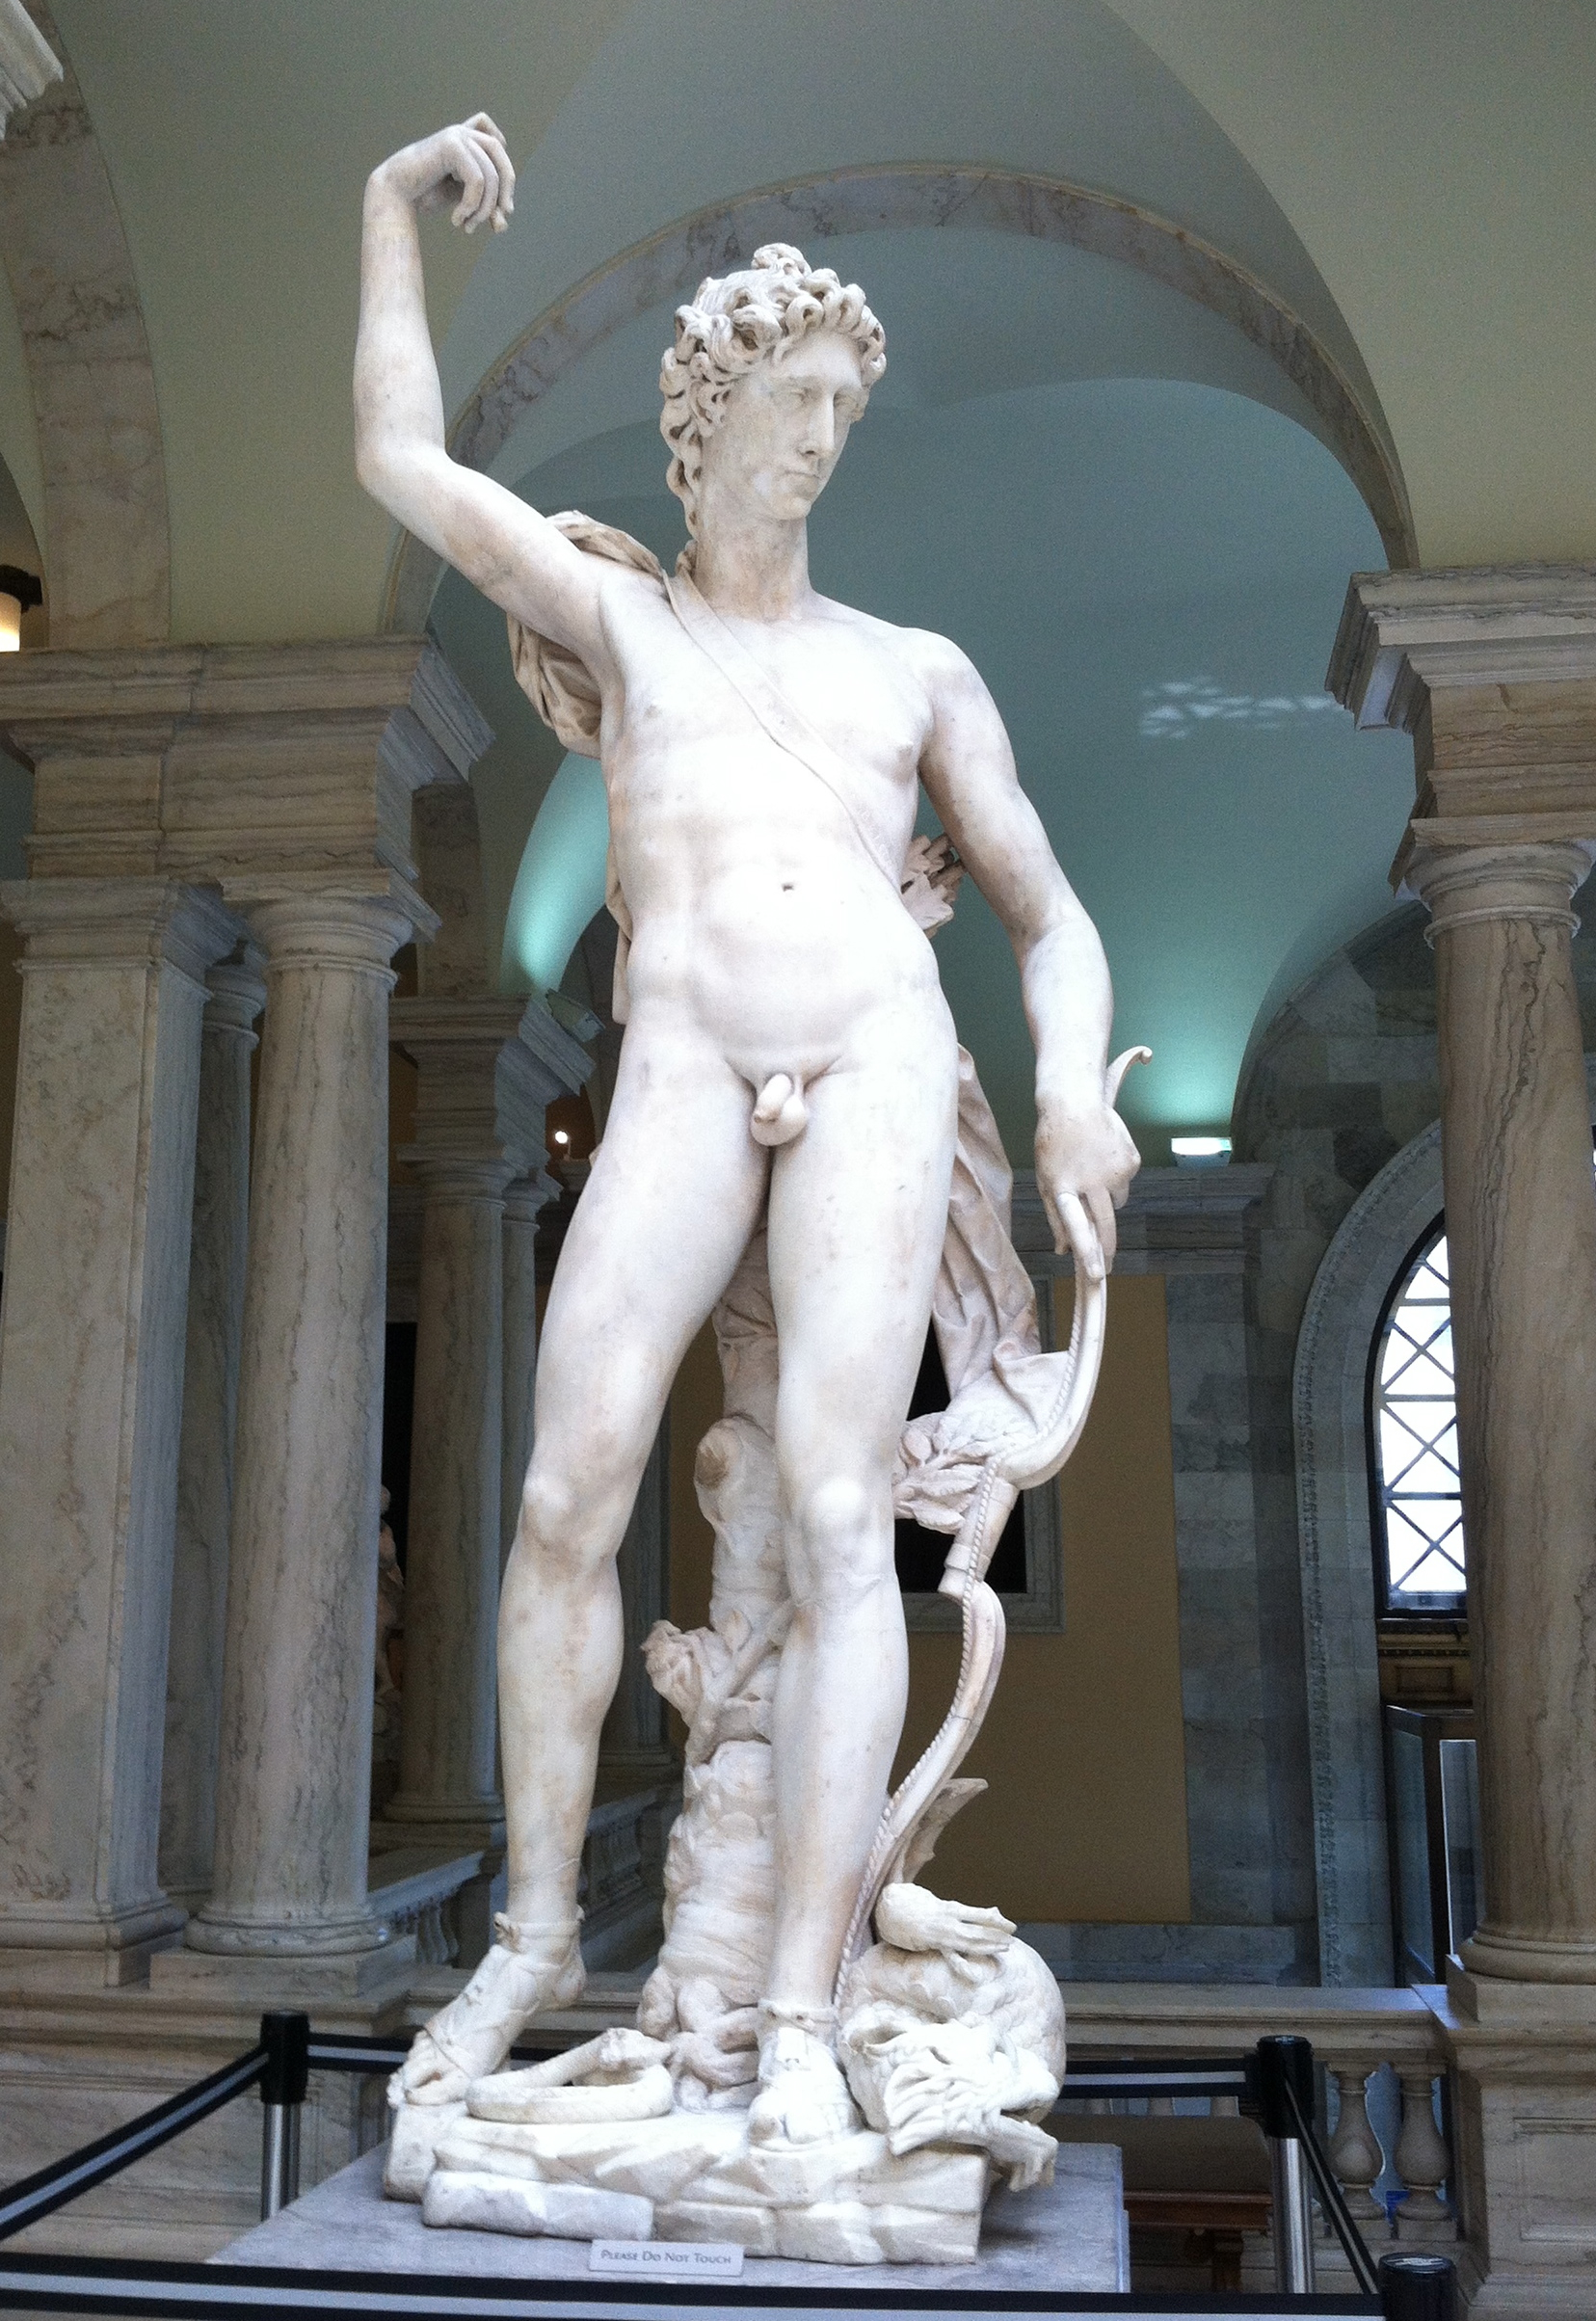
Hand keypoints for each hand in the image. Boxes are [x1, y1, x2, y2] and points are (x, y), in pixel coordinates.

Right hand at [373, 114, 514, 234]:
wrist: (394, 194)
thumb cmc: (425, 195)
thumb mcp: (463, 200)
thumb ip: (484, 206)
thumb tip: (503, 224)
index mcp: (465, 140)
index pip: (498, 145)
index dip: (507, 172)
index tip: (502, 203)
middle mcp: (462, 133)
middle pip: (500, 159)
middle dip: (505, 193)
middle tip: (498, 222)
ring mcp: (457, 136)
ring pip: (489, 175)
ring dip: (484, 208)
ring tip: (469, 226)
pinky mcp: (451, 145)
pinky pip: (477, 180)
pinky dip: (472, 206)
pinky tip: (458, 220)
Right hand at [876, 1881, 1014, 1965]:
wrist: (887, 1909)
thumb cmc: (910, 1899)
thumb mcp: (933, 1896)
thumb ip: (952, 1902)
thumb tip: (955, 1882)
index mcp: (948, 1908)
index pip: (978, 1915)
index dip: (995, 1920)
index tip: (1011, 1925)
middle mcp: (947, 1922)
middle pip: (978, 1931)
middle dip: (997, 1935)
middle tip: (1013, 1939)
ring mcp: (941, 1935)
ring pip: (969, 1943)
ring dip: (988, 1947)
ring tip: (1004, 1950)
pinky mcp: (933, 1946)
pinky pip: (951, 1958)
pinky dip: (964, 1966)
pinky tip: (975, 1976)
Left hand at [1035, 1090, 1140, 1282]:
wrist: (1073, 1103)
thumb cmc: (1053, 1145)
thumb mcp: (1045, 1179)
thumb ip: (1054, 1216)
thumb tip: (1063, 1250)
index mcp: (1063, 1186)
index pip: (1077, 1224)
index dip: (1087, 1250)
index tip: (1097, 1273)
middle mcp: (1090, 1180)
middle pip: (1105, 1223)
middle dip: (1107, 1248)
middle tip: (1106, 1267)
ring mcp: (1114, 1171)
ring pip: (1117, 1204)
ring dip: (1107, 1200)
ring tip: (1092, 1173)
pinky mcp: (1131, 1162)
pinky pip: (1127, 1183)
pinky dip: (1117, 1178)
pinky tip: (1104, 1157)